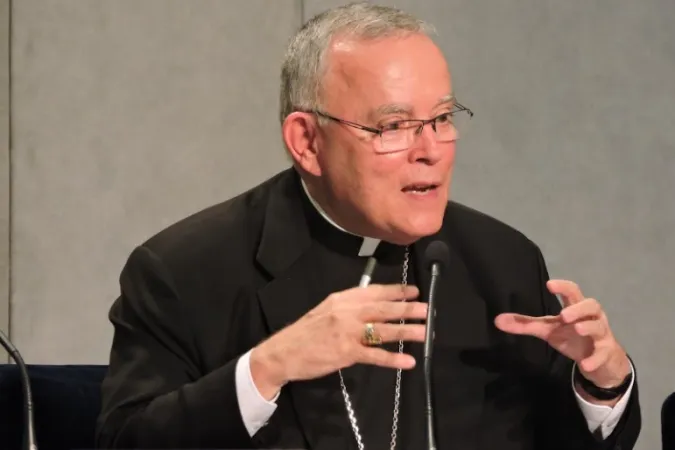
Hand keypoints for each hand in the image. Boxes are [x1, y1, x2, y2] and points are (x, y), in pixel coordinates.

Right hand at [250, 284, 426, 398]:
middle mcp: (346, 312)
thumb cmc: (305, 333)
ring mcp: (347, 333)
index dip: (396, 291)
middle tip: (427, 310)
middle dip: (407, 309)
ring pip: (383, 330)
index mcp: (342, 299)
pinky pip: (374, 355)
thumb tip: (372, 305)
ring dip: (406, 331)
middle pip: (382, 309)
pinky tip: (408, 360)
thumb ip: (348, 306)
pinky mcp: (346, 353)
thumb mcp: (325, 310)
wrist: (282, 352)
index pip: (374, 291)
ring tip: (425, 332)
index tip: (414, 291)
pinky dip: (393, 358)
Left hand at [494, 280, 630, 391]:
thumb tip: (497, 320)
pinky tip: (585, 365)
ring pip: (600, 327)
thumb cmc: (572, 337)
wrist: (600, 360)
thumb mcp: (548, 330)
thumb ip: (525, 325)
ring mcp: (601, 334)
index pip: (573, 292)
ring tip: (577, 330)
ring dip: (589, 327)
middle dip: (579, 309)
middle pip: (592, 305)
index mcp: (576, 308)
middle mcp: (591, 318)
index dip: (563, 287)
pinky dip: (595, 359)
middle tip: (563, 315)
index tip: (549, 284)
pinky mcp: (606, 352)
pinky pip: (603, 354)